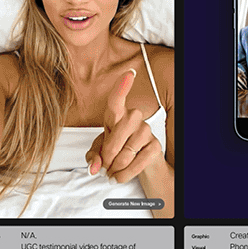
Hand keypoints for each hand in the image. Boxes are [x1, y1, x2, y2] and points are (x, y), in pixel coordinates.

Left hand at [85, 69, 159, 183]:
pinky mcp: (155, 146)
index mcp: (116, 116)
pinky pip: (136, 162)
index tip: (130, 73)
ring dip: (115, 167)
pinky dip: (124, 174)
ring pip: (126, 152)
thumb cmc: (116, 151)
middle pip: (117, 133)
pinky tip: (120, 175)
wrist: (139, 165)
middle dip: (107, 153)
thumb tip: (94, 166)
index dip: (123, 87)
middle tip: (105, 164)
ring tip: (112, 170)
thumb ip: (92, 156)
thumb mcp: (98, 152)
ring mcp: (146, 131)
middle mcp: (134, 118)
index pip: (117, 100)